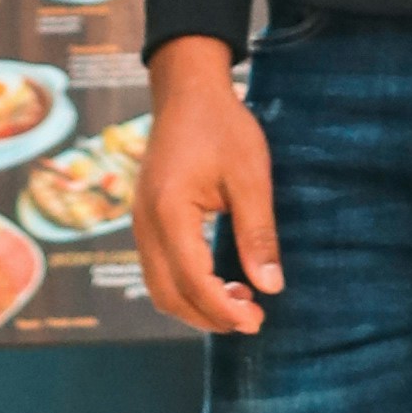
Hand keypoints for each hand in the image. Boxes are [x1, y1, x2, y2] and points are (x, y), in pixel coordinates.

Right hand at [135, 38, 281, 336]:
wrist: (187, 91)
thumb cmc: (222, 126)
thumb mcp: (250, 177)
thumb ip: (258, 233)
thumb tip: (271, 288)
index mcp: (169, 212)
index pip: (192, 281)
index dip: (223, 309)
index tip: (258, 321)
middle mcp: (145, 223)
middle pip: (168, 295)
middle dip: (209, 317)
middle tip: (254, 320)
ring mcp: (140, 223)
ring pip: (160, 287)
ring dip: (197, 305)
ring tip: (242, 302)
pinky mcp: (146, 221)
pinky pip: (159, 270)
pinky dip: (187, 288)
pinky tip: (222, 281)